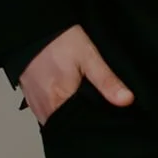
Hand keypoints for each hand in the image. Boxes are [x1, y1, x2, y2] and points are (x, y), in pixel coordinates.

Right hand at [18, 25, 133, 124]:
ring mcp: (36, 105)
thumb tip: (126, 100)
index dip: (95, 126)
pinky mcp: (32, 99)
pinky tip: (72, 102)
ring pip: (58, 122)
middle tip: (103, 112)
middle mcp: (44, 109)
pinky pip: (48, 114)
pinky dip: (61, 112)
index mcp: (59, 102)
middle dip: (85, 123)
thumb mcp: (89, 57)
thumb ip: (107, 81)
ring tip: (90, 108)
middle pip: (68, 126)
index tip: (110, 123)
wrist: (33, 31)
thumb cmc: (60, 42)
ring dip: (72, 118)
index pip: (80, 127)